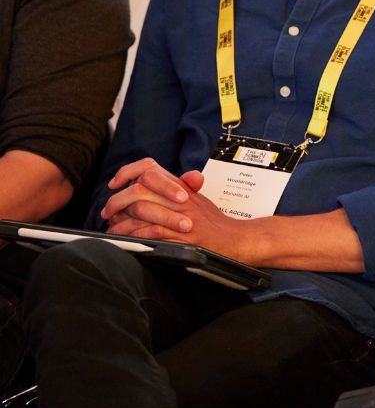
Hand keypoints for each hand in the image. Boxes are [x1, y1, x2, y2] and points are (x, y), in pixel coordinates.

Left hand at [102, 163, 249, 259]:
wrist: (233, 239)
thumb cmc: (214, 222)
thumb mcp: (196, 198)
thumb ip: (175, 189)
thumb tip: (148, 185)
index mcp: (180, 186)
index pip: (149, 168)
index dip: (128, 172)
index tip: (115, 183)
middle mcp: (179, 197)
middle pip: (139, 190)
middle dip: (116, 202)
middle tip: (108, 212)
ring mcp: (179, 216)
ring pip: (140, 211)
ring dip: (121, 222)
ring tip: (113, 228)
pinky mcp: (180, 235)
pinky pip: (149, 232)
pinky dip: (133, 236)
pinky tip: (125, 240)